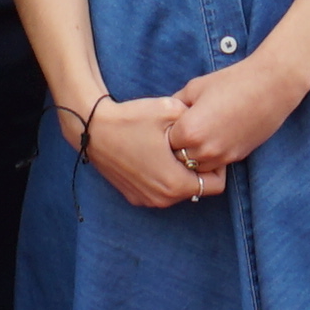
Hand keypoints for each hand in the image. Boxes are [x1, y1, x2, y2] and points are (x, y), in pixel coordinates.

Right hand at [81, 92, 208, 209]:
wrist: (91, 128)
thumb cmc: (131, 119)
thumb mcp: (171, 109)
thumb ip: (196, 119)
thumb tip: (209, 123)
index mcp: (175, 183)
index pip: (216, 185)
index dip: (218, 165)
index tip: (208, 146)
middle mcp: (162, 198)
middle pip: (197, 189)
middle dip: (199, 169)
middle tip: (191, 145)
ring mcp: (146, 200)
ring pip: (178, 191)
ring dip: (181, 173)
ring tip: (172, 149)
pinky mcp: (133, 196)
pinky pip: (160, 190)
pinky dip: (164, 177)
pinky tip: (156, 155)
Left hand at [163, 60, 297, 181]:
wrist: (270, 86)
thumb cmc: (231, 82)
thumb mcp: (194, 88)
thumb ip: (174, 105)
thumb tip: (162, 116)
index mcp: (189, 131)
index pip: (163, 143)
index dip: (164, 132)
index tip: (166, 124)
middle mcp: (204, 149)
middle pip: (177, 160)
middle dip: (176, 148)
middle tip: (177, 133)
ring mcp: (222, 156)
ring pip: (195, 168)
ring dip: (192, 157)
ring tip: (195, 137)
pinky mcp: (236, 157)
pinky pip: (214, 166)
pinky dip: (209, 157)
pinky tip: (211, 139)